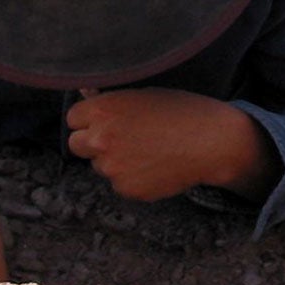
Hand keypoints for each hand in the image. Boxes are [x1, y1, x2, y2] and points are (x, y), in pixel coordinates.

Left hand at [66, 87, 281, 203]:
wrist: (211, 142)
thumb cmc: (182, 111)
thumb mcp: (144, 96)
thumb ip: (111, 102)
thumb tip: (86, 96)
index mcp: (104, 110)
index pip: (73, 118)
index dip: (88, 119)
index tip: (102, 121)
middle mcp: (101, 139)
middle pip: (76, 145)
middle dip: (92, 142)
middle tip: (119, 139)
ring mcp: (112, 168)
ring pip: (99, 166)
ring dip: (114, 161)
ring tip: (146, 151)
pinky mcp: (126, 189)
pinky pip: (119, 183)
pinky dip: (132, 178)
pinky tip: (154, 166)